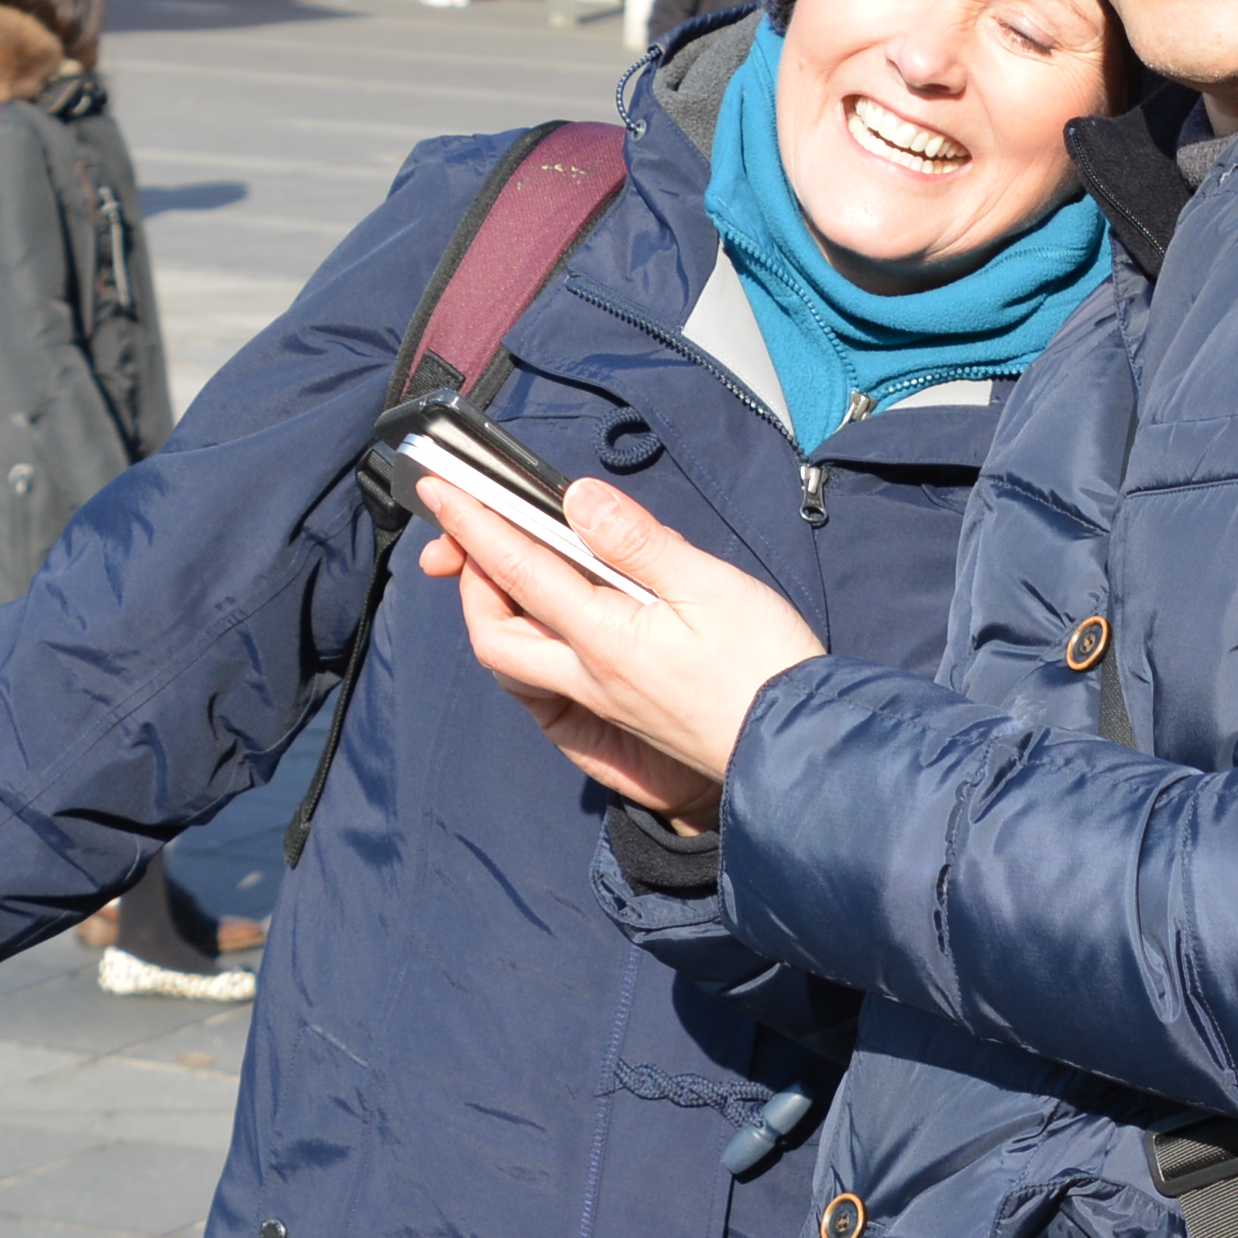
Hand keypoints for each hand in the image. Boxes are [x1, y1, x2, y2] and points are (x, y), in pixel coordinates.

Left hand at [419, 474, 822, 828]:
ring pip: (520, 659)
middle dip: (471, 581)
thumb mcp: (709, 587)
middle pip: (496, 633)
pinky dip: (539, 631)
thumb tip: (578, 500)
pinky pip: (554, 672)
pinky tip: (566, 605)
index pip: (518, 570)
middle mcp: (590, 675)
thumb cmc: (764, 667)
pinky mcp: (623, 711)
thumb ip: (638, 542)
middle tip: (470, 535)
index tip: (440, 490)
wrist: (796, 748)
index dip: (473, 525)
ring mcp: (603, 699)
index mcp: (603, 638)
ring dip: (501, 609)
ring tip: (511, 562)